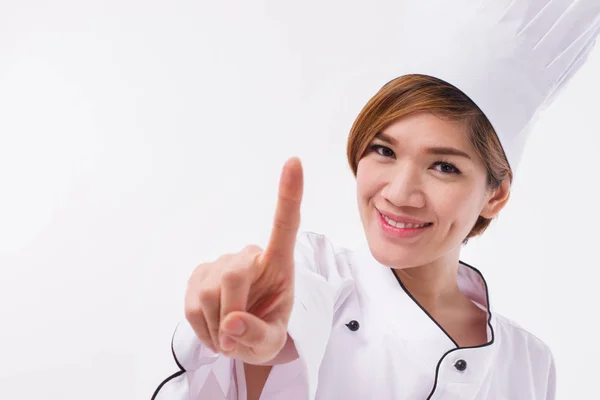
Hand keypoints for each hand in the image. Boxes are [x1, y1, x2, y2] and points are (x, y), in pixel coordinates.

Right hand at [185, 157, 302, 364]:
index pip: (285, 225)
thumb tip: (231, 323)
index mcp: (279, 263)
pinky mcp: (198, 274)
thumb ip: (258, 335)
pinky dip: (202, 328)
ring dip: (216, 326)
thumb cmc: (266, 330)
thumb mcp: (271, 343)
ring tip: (229, 335)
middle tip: (236, 339)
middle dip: (231, 312)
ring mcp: (220, 263)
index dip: (289, 194)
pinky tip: (214, 330)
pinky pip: (191, 305)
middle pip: (233, 276)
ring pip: (207, 294)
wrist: (243, 338)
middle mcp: (249, 256)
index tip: (294, 162)